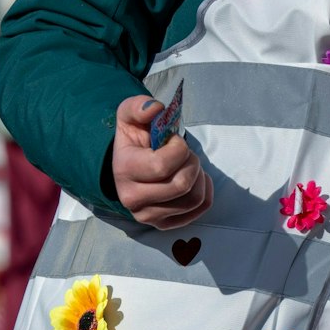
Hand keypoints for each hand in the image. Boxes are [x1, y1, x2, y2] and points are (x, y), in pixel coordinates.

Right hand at [111, 94, 211, 228]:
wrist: (128, 163)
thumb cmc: (135, 138)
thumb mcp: (130, 115)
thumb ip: (139, 106)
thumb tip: (154, 108)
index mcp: (124, 170)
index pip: (163, 166)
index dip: (178, 149)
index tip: (173, 142)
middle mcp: (132, 198)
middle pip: (182, 184)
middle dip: (191, 162)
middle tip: (184, 154)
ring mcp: (147, 215)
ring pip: (194, 199)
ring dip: (199, 176)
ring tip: (188, 165)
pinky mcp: (162, 224)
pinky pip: (199, 210)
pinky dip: (205, 191)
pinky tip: (195, 179)